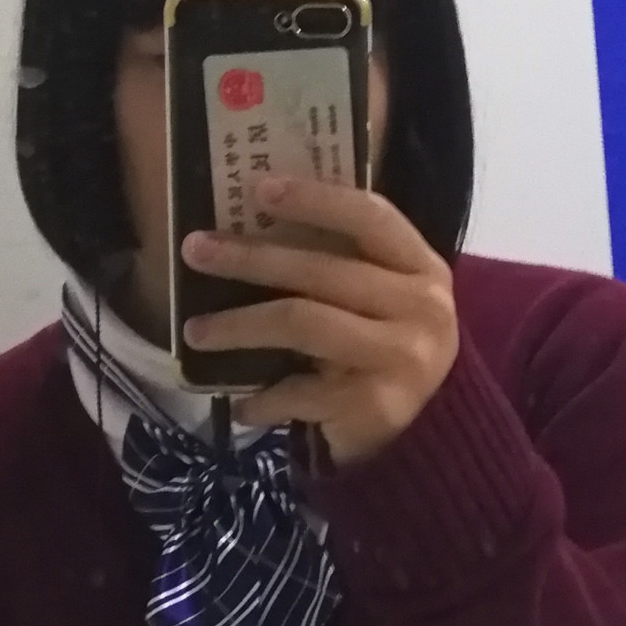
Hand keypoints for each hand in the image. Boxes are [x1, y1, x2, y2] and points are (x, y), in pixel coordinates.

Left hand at [181, 177, 457, 465]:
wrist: (430, 436)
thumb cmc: (385, 351)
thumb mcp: (381, 299)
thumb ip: (341, 263)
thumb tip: (251, 225)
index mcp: (421, 268)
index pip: (370, 217)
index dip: (315, 199)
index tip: (257, 188)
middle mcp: (421, 309)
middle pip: (322, 271)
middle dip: (250, 258)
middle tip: (196, 251)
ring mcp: (401, 359)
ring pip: (302, 323)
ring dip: (239, 326)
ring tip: (195, 331)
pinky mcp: (375, 406)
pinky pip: (299, 390)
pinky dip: (262, 397)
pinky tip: (240, 403)